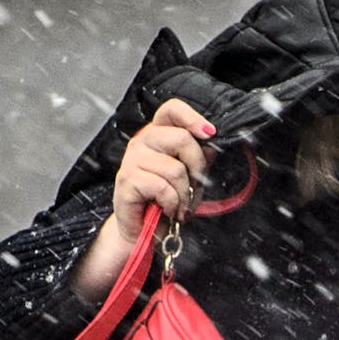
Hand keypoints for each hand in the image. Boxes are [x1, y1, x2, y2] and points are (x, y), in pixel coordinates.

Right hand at [112, 98, 216, 242]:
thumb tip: (212, 143)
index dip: (192, 117)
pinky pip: (162, 187)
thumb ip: (200, 157)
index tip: (209, 133)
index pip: (171, 110)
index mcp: (158, 134)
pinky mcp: (126, 180)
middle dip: (197, 168)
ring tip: (178, 203)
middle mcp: (143, 141)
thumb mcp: (190, 176)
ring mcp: (132, 159)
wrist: (145, 229)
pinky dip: (171, 203)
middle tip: (193, 186)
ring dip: (184, 193)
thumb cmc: (167, 199)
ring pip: (175, 169)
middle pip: (181, 138)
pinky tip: (167, 208)